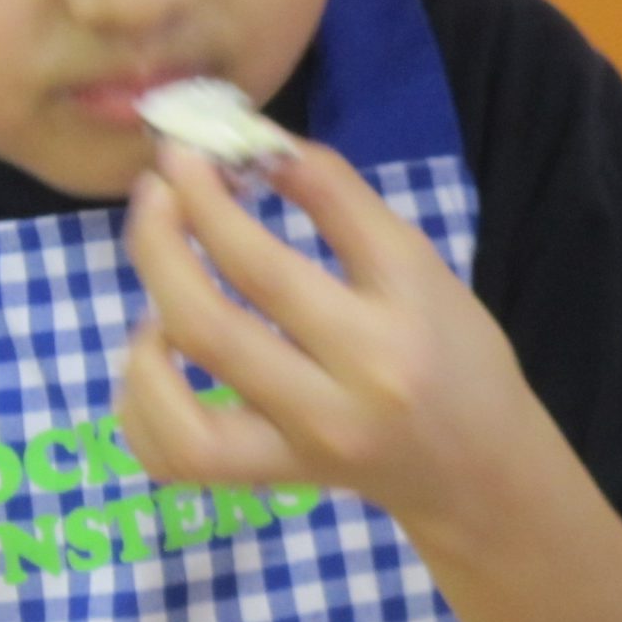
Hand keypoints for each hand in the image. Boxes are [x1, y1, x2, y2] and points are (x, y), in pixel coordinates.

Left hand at [116, 140, 540, 525]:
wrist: (479, 468)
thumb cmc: (453, 350)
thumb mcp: (419, 263)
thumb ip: (339, 201)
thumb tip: (249, 143)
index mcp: (393, 323)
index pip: (283, 252)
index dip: (215, 191)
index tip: (188, 147)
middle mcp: (345, 393)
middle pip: (213, 321)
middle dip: (164, 238)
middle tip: (157, 186)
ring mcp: (302, 445)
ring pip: (182, 400)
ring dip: (152, 315)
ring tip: (164, 271)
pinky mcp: (273, 478)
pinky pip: (176, 453)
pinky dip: (142, 398)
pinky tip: (157, 352)